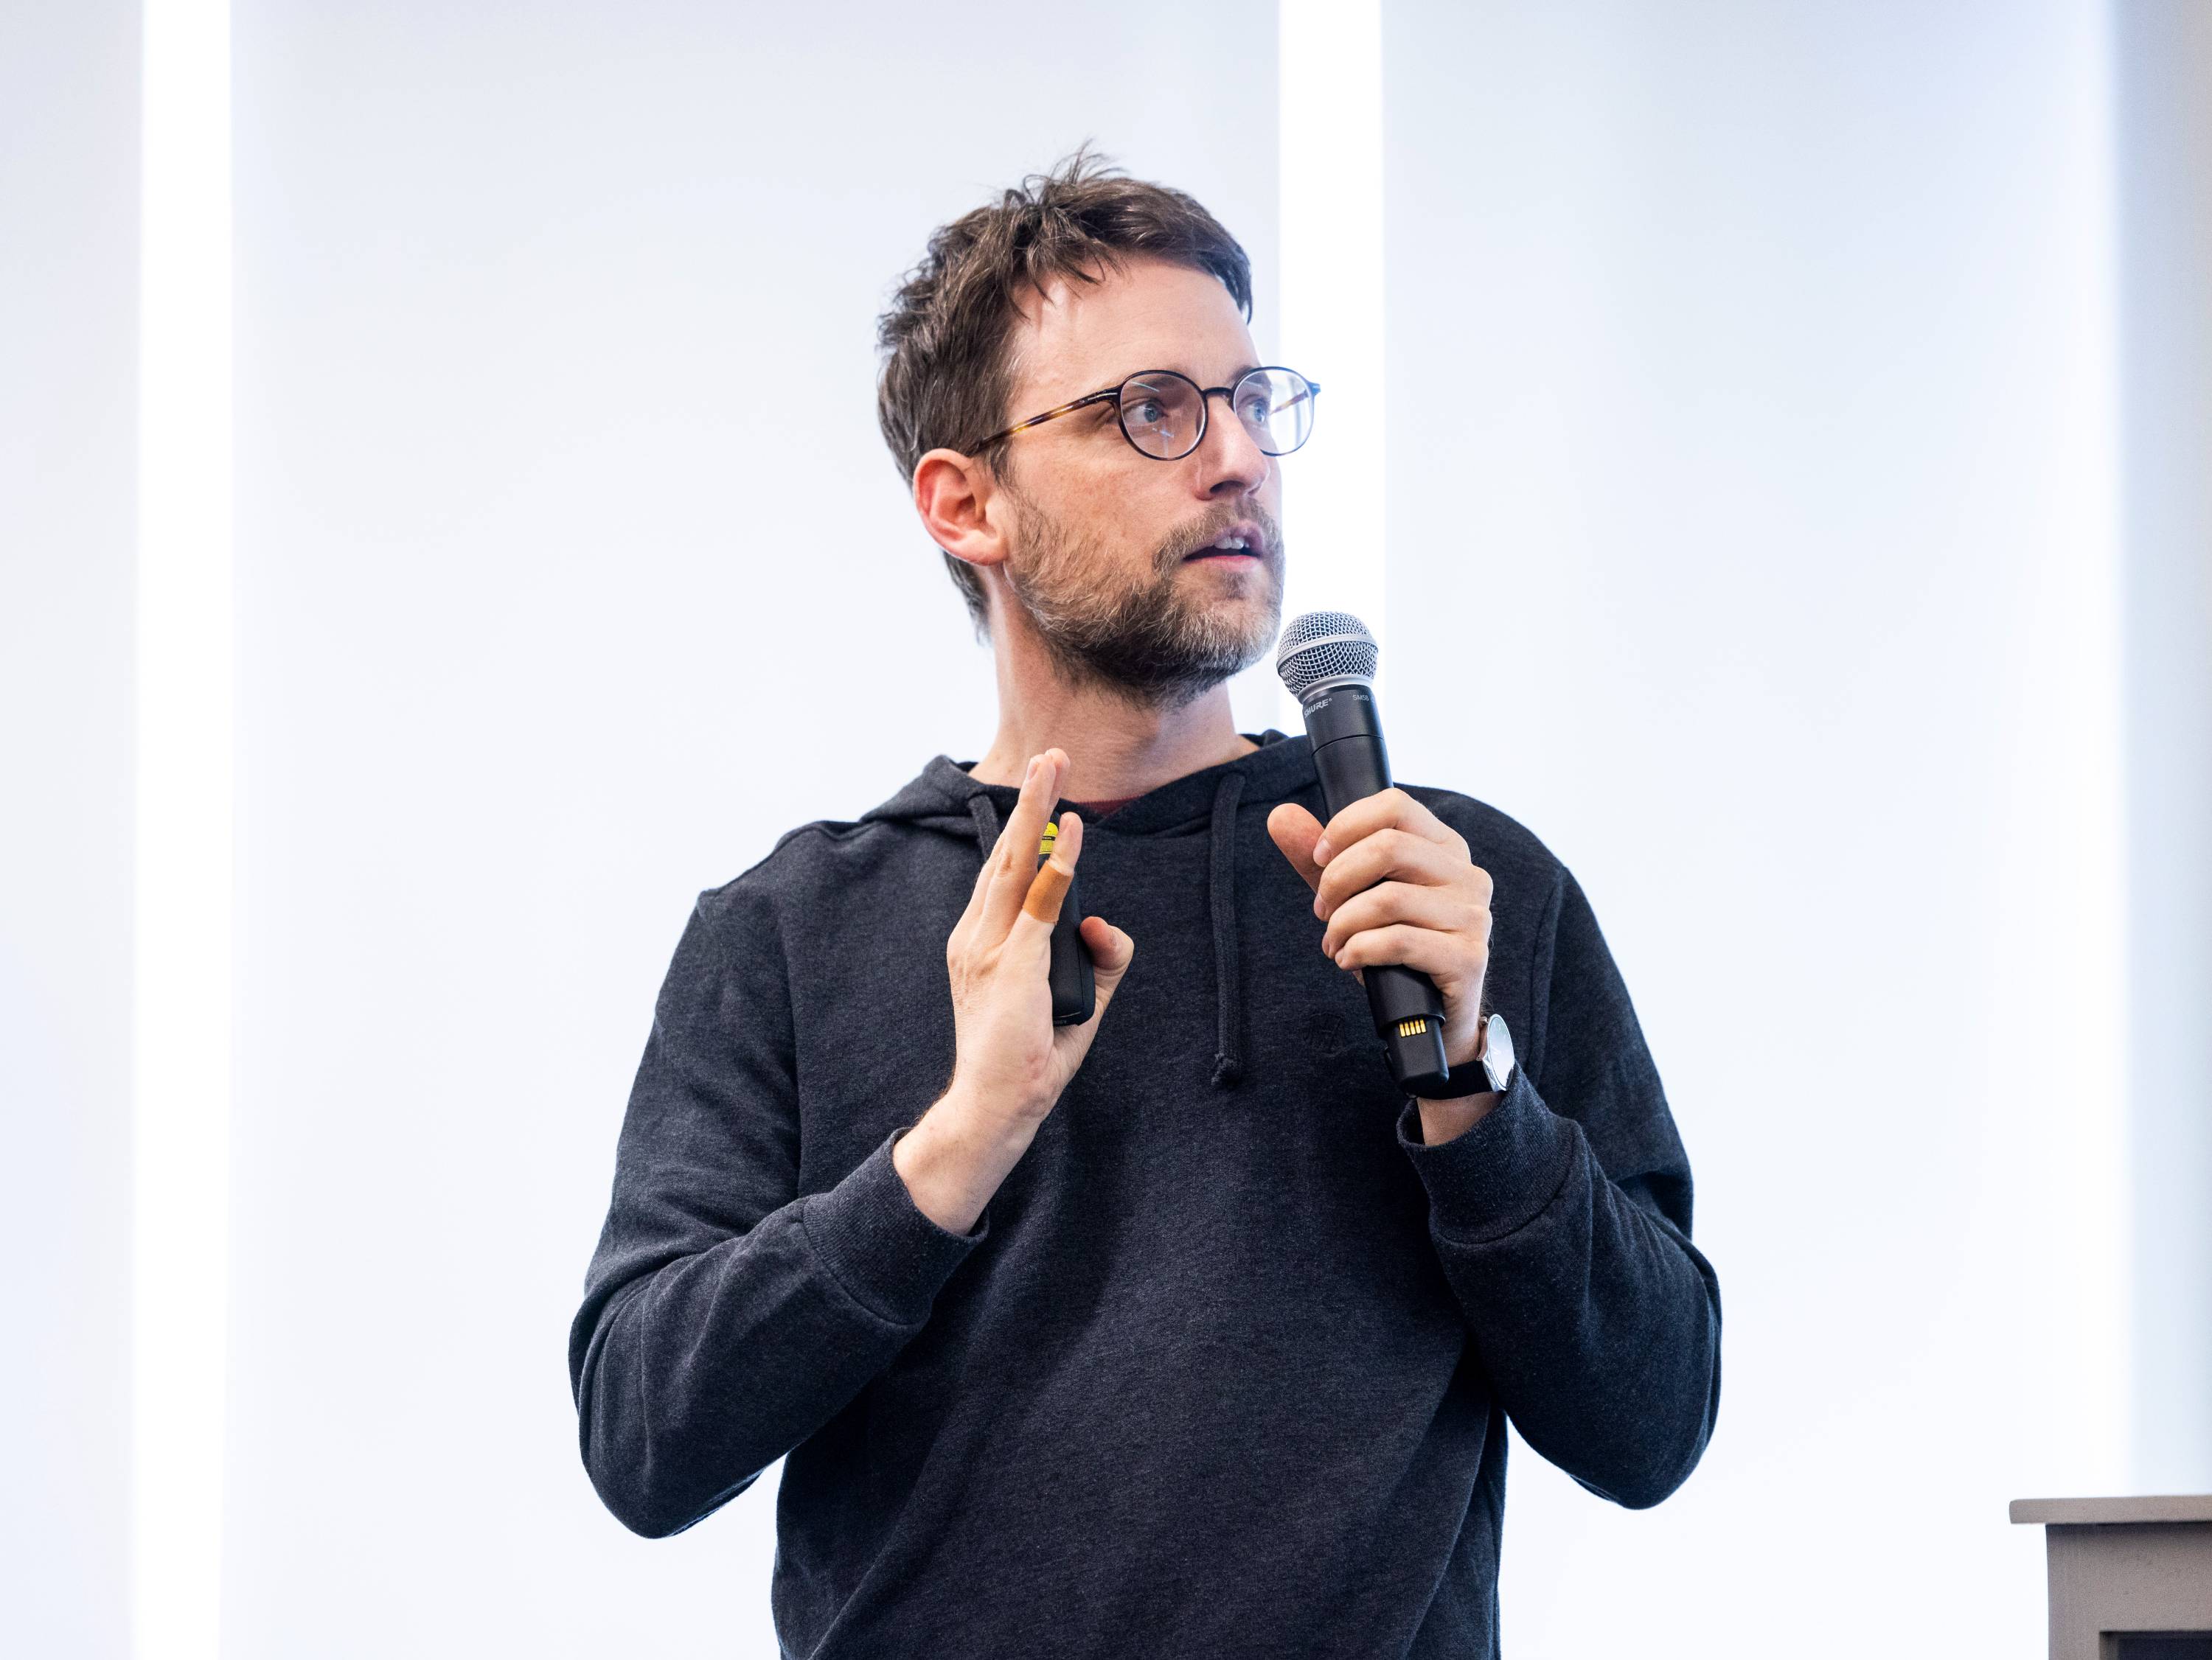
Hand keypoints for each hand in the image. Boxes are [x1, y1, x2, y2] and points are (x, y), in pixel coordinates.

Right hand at [943, 748, 1135, 1133]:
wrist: (993, 1106)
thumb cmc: (1027, 1058)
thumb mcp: (1078, 1002)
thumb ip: (1098, 958)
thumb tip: (1106, 924)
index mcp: (980, 943)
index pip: (1004, 874)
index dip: (1024, 829)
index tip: (1042, 790)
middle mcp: (977, 937)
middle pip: (1006, 855)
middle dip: (1030, 802)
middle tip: (1048, 758)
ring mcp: (990, 949)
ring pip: (1017, 866)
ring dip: (1038, 813)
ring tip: (1053, 770)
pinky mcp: (1012, 966)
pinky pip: (1040, 907)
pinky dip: (1060, 867)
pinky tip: (1074, 835)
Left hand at [1266, 788, 1492, 1074]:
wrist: (1430, 1018)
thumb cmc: (1394, 949)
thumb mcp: (1353, 897)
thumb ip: (1320, 859)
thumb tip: (1280, 815)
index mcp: (1445, 848)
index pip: (1394, 806)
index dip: (1345, 827)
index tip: (1319, 859)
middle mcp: (1468, 875)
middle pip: (1388, 847)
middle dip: (1337, 880)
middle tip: (1321, 910)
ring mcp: (1472, 916)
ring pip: (1388, 899)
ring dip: (1343, 924)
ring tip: (1335, 943)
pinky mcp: (1467, 957)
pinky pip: (1398, 941)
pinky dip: (1360, 951)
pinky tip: (1350, 961)